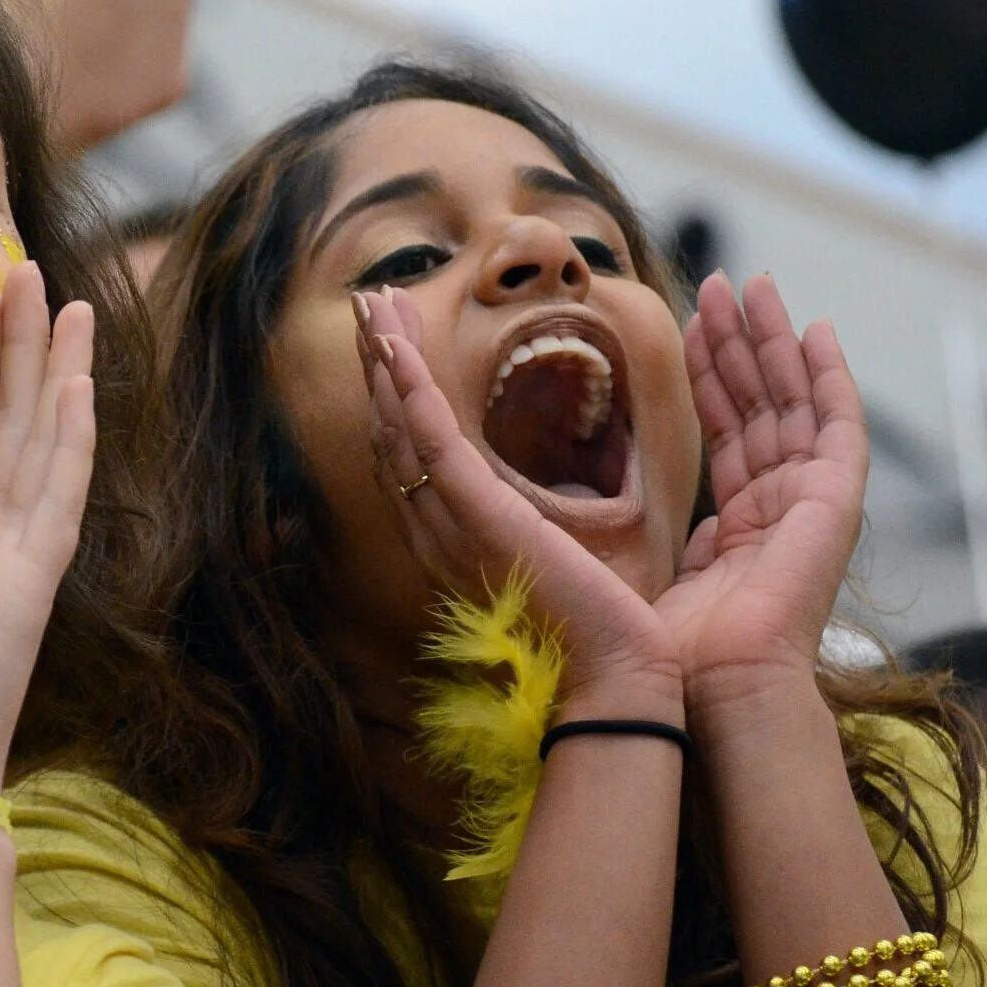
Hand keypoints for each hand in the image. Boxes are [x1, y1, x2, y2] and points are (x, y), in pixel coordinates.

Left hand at [0, 262, 95, 826]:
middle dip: (22, 348)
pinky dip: (67, 441)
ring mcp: (18, 566)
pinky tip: (77, 385)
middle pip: (15, 428)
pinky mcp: (24, 591)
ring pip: (40, 446)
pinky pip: (50, 501)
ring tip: (64, 300)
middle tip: (30, 273)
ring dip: (52, 370)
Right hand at [358, 287, 679, 702]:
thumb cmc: (601, 636)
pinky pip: (433, 441)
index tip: (395, 344)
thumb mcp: (559, 567)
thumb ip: (537, 532)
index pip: (412, 457)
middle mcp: (438, 535)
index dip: (398, 396)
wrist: (616, 682)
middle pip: (392, 433)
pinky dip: (410, 389)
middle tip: (370, 305)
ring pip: (403, 427)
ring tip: (374, 304)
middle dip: (380, 366)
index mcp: (457, 543)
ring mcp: (453, 526)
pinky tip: (396, 347)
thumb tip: (551, 506)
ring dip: (385, 361)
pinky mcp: (480, 518)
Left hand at [658, 273, 867, 720]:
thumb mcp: (663, 577)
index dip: (711, 377)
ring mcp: (813, 505)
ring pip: (794, 401)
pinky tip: (815, 330)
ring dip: (774, 342)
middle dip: (741, 343)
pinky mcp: (837, 502)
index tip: (692, 326)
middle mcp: (781, 510)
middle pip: (762, 406)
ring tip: (753, 286)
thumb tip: (674, 523)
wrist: (715, 685)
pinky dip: (829, 376)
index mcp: (741, 528)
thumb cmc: (675, 653)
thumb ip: (678, 540)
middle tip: (719, 284)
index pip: (726, 433)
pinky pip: (839, 424)